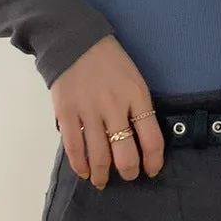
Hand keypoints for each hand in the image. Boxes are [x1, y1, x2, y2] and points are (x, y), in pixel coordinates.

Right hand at [51, 35, 163, 189]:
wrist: (75, 40)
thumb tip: (142, 139)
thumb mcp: (135, 79)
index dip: (154, 161)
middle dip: (129, 172)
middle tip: (128, 176)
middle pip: (126, 154)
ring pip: (99, 156)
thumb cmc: (110, 61)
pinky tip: (84, 171)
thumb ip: (138, 107)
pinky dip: (80, 165)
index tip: (151, 170)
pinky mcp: (66, 113)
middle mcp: (115, 107)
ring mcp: (89, 111)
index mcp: (137, 96)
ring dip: (103, 174)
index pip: (152, 138)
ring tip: (103, 180)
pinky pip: (74, 147)